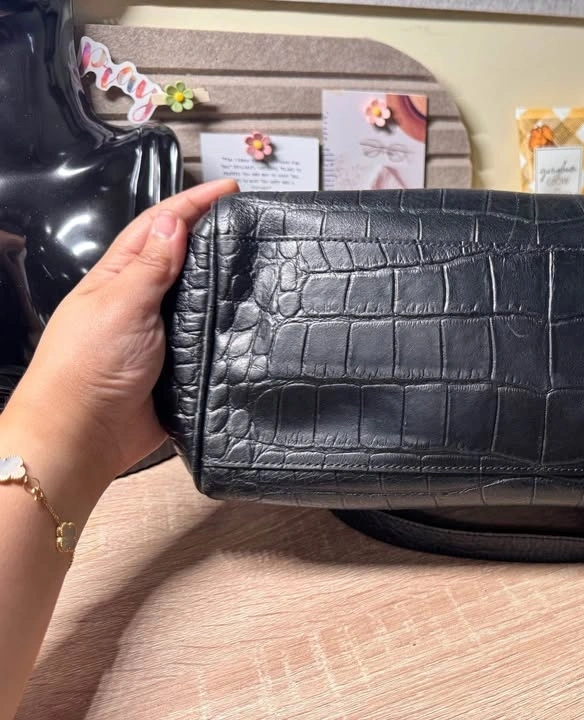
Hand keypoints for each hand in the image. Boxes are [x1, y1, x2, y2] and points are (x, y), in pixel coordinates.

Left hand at [0, 179, 238, 513]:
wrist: (82, 436)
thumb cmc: (85, 369)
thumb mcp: (120, 305)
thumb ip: (151, 266)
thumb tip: (173, 221)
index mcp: (120, 277)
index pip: (161, 226)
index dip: (194, 203)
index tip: (229, 189)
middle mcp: (142, 301)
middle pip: (183, 258)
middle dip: (213, 234)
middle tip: (250, 219)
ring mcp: (162, 335)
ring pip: (200, 298)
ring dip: (224, 280)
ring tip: (258, 263)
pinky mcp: (180, 367)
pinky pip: (210, 339)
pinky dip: (229, 327)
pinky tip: (251, 320)